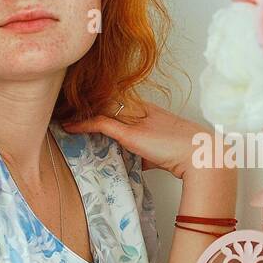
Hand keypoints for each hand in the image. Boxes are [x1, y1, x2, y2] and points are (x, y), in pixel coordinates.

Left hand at [61, 99, 211, 178]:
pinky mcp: (129, 132)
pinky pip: (99, 123)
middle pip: (107, 99)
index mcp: (151, 111)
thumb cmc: (189, 155)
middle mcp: (141, 110)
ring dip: (80, 111)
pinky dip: (82, 125)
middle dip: (87, 101)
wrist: (201, 154)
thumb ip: (147, 155)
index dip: (101, 102)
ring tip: (61, 113)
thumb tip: (139, 163)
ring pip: (100, 108)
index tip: (86, 105)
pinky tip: (68, 126)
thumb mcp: (163, 154)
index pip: (120, 101)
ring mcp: (135, 119)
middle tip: (66, 104)